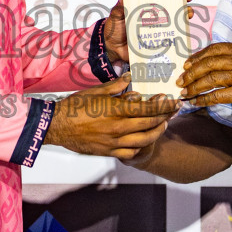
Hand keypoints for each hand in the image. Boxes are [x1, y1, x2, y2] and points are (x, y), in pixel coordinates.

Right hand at [46, 75, 179, 159]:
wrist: (57, 126)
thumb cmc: (74, 106)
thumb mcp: (94, 91)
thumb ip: (115, 86)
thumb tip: (129, 77)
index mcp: (115, 110)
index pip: (146, 108)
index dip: (163, 105)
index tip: (173, 100)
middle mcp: (117, 127)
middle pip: (149, 124)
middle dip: (165, 117)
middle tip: (174, 111)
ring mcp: (113, 142)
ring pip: (143, 140)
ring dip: (156, 132)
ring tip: (163, 125)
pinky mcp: (108, 151)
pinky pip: (130, 153)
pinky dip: (140, 147)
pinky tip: (142, 141)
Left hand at [102, 0, 195, 63]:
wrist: (114, 48)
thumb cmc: (115, 28)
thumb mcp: (115, 17)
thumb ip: (118, 10)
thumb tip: (122, 5)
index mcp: (141, 1)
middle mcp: (152, 9)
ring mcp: (158, 22)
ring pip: (176, 14)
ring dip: (185, 11)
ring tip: (188, 13)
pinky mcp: (160, 35)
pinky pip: (172, 32)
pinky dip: (180, 31)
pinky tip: (184, 30)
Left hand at [176, 42, 231, 114]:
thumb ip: (226, 58)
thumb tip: (196, 63)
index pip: (213, 49)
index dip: (196, 57)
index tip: (185, 66)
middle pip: (209, 64)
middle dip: (191, 73)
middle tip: (180, 81)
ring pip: (211, 79)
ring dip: (194, 87)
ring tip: (185, 92)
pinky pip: (217, 95)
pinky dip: (204, 99)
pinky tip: (196, 102)